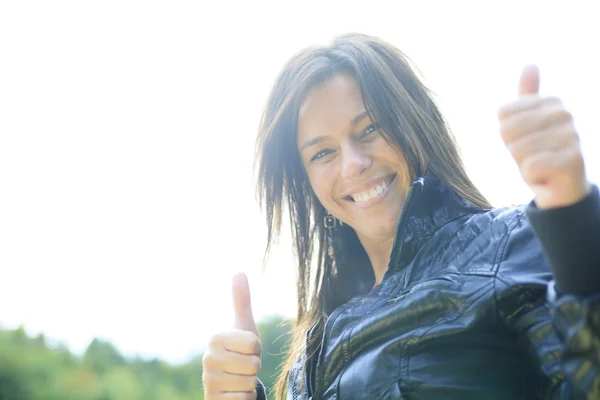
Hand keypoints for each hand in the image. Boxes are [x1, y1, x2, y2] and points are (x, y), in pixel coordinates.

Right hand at [202, 273, 261, 398]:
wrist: (228, 385)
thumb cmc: (240, 353)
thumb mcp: (244, 327)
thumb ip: (241, 301)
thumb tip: (239, 272)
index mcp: (215, 338)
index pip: (253, 344)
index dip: (256, 349)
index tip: (246, 350)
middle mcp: (207, 359)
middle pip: (253, 365)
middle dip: (254, 368)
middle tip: (243, 366)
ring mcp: (209, 382)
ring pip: (250, 383)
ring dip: (250, 383)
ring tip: (239, 379)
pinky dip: (245, 399)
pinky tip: (235, 394)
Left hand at [497, 65, 589, 208]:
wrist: (561, 187)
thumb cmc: (540, 153)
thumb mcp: (527, 123)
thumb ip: (528, 95)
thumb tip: (530, 64)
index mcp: (551, 102)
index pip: (503, 114)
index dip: (507, 134)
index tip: (525, 140)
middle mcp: (564, 114)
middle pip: (507, 130)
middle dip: (514, 149)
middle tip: (531, 155)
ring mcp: (571, 136)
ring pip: (518, 149)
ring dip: (523, 164)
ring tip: (539, 165)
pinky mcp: (572, 160)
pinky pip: (529, 167)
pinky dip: (531, 176)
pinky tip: (545, 176)